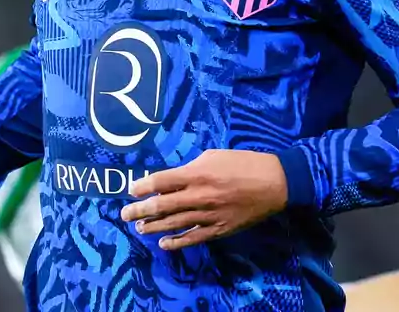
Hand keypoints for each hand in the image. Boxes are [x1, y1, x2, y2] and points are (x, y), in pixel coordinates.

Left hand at [120, 149, 287, 250]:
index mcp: (197, 173)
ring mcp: (209, 215)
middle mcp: (199, 195)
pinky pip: (194, 237)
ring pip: (174, 223)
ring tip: (139, 227)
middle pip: (163, 205)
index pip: (162, 181)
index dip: (143, 186)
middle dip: (140, 210)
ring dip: (154, 226)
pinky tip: (163, 243)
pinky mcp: (219, 229)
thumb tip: (173, 179)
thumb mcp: (214, 155)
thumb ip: (191, 167)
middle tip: (125, 214)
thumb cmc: (243, 163)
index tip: (131, 189)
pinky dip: (177, 242)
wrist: (274, 183)